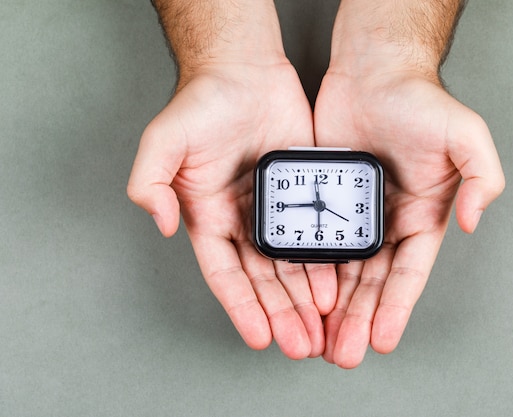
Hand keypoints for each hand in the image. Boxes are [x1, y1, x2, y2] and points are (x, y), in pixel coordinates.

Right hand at [127, 61, 336, 358]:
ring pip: (292, 264)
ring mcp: (275, 208)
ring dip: (305, 299)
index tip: (259, 337)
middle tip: (301, 344)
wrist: (244, 70)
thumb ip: (149, 183)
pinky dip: (325, 262)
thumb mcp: (163, 141)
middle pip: (263, 280)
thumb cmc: (202, 103)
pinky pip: (316, 233)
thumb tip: (158, 223)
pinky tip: (338, 286)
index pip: (224, 274)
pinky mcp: (303, 192)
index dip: (241, 307)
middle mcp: (242, 220)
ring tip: (323, 328)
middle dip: (280, 314)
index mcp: (209, 217)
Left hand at [314, 70, 504, 367]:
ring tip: (321, 339)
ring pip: (342, 271)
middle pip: (372, 282)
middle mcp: (389, 221)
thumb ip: (483, 177)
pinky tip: (300, 296)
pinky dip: (310, 272)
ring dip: (333, 307)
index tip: (383, 340)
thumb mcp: (465, 135)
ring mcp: (354, 213)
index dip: (397, 308)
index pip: (409, 272)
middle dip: (359, 319)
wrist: (373, 71)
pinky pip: (315, 241)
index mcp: (422, 216)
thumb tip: (476, 222)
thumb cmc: (420, 100)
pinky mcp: (325, 199)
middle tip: (344, 353)